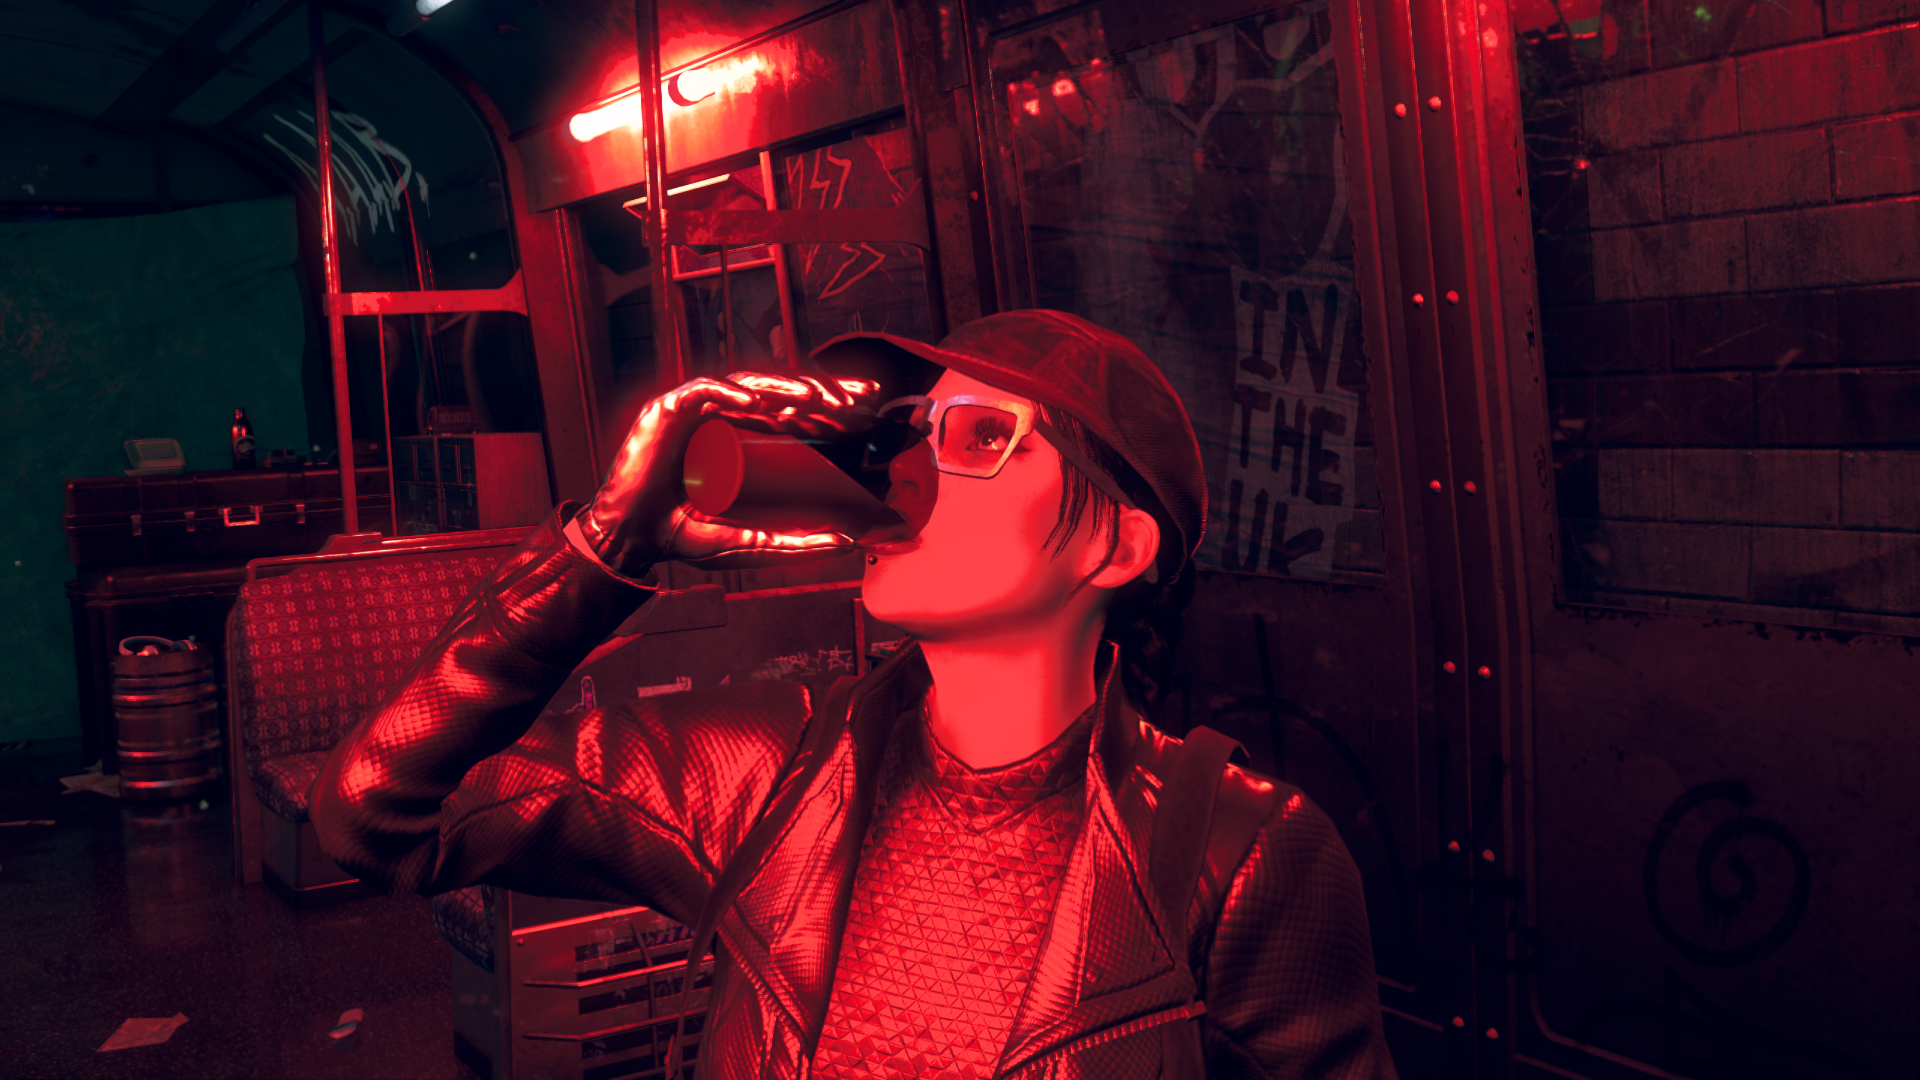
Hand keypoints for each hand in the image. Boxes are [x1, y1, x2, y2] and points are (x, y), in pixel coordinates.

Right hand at [576, 372, 880, 574]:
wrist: (633, 540)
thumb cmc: (683, 535)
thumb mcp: (750, 543)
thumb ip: (794, 544)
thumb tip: (845, 544)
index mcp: (746, 440)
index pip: (795, 415)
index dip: (831, 408)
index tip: (869, 408)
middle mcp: (725, 419)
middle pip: (781, 395)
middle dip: (822, 391)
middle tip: (860, 397)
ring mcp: (698, 411)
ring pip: (750, 387)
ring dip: (786, 389)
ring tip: (818, 399)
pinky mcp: (669, 409)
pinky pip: (705, 392)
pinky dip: (732, 393)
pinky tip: (758, 403)